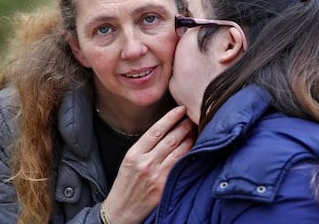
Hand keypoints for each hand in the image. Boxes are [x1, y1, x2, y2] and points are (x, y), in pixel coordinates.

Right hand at [102, 105, 195, 223]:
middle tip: (193, 116)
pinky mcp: (165, 186)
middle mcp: (146, 162)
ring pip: (178, 151)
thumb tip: (164, 132)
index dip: (170, 118)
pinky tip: (194, 147)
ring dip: (190, 138)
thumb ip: (144, 148)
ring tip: (196, 128)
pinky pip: (180, 165)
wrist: (122, 210)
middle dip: (184, 125)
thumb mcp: (128, 161)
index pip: (156, 130)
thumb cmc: (125, 183)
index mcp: (134, 154)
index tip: (180, 109)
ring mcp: (157, 175)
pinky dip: (188, 154)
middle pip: (170, 139)